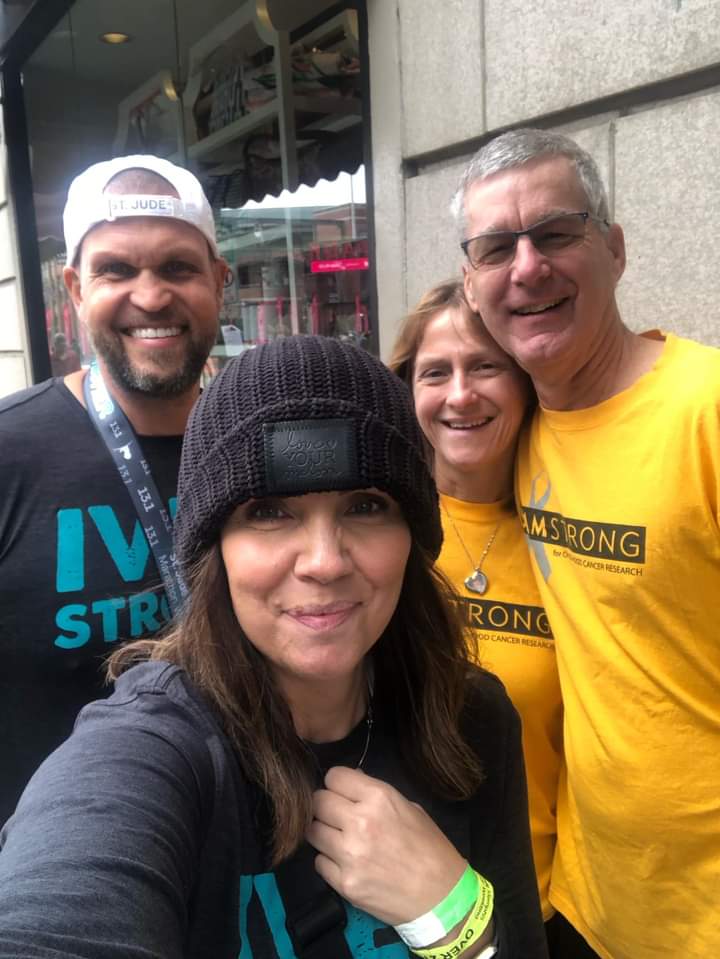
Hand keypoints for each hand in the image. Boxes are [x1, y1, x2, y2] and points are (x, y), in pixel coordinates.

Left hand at [306, 766, 466, 925]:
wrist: (441, 897)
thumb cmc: (429, 848)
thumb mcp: (409, 807)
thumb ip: (375, 794)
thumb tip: (352, 783)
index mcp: (379, 798)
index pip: (333, 776)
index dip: (337, 784)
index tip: (342, 793)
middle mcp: (359, 822)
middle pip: (318, 802)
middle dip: (326, 806)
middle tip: (338, 816)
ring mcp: (349, 855)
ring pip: (312, 831)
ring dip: (324, 833)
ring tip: (340, 839)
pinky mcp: (343, 883)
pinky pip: (319, 862)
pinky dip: (328, 861)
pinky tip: (346, 862)